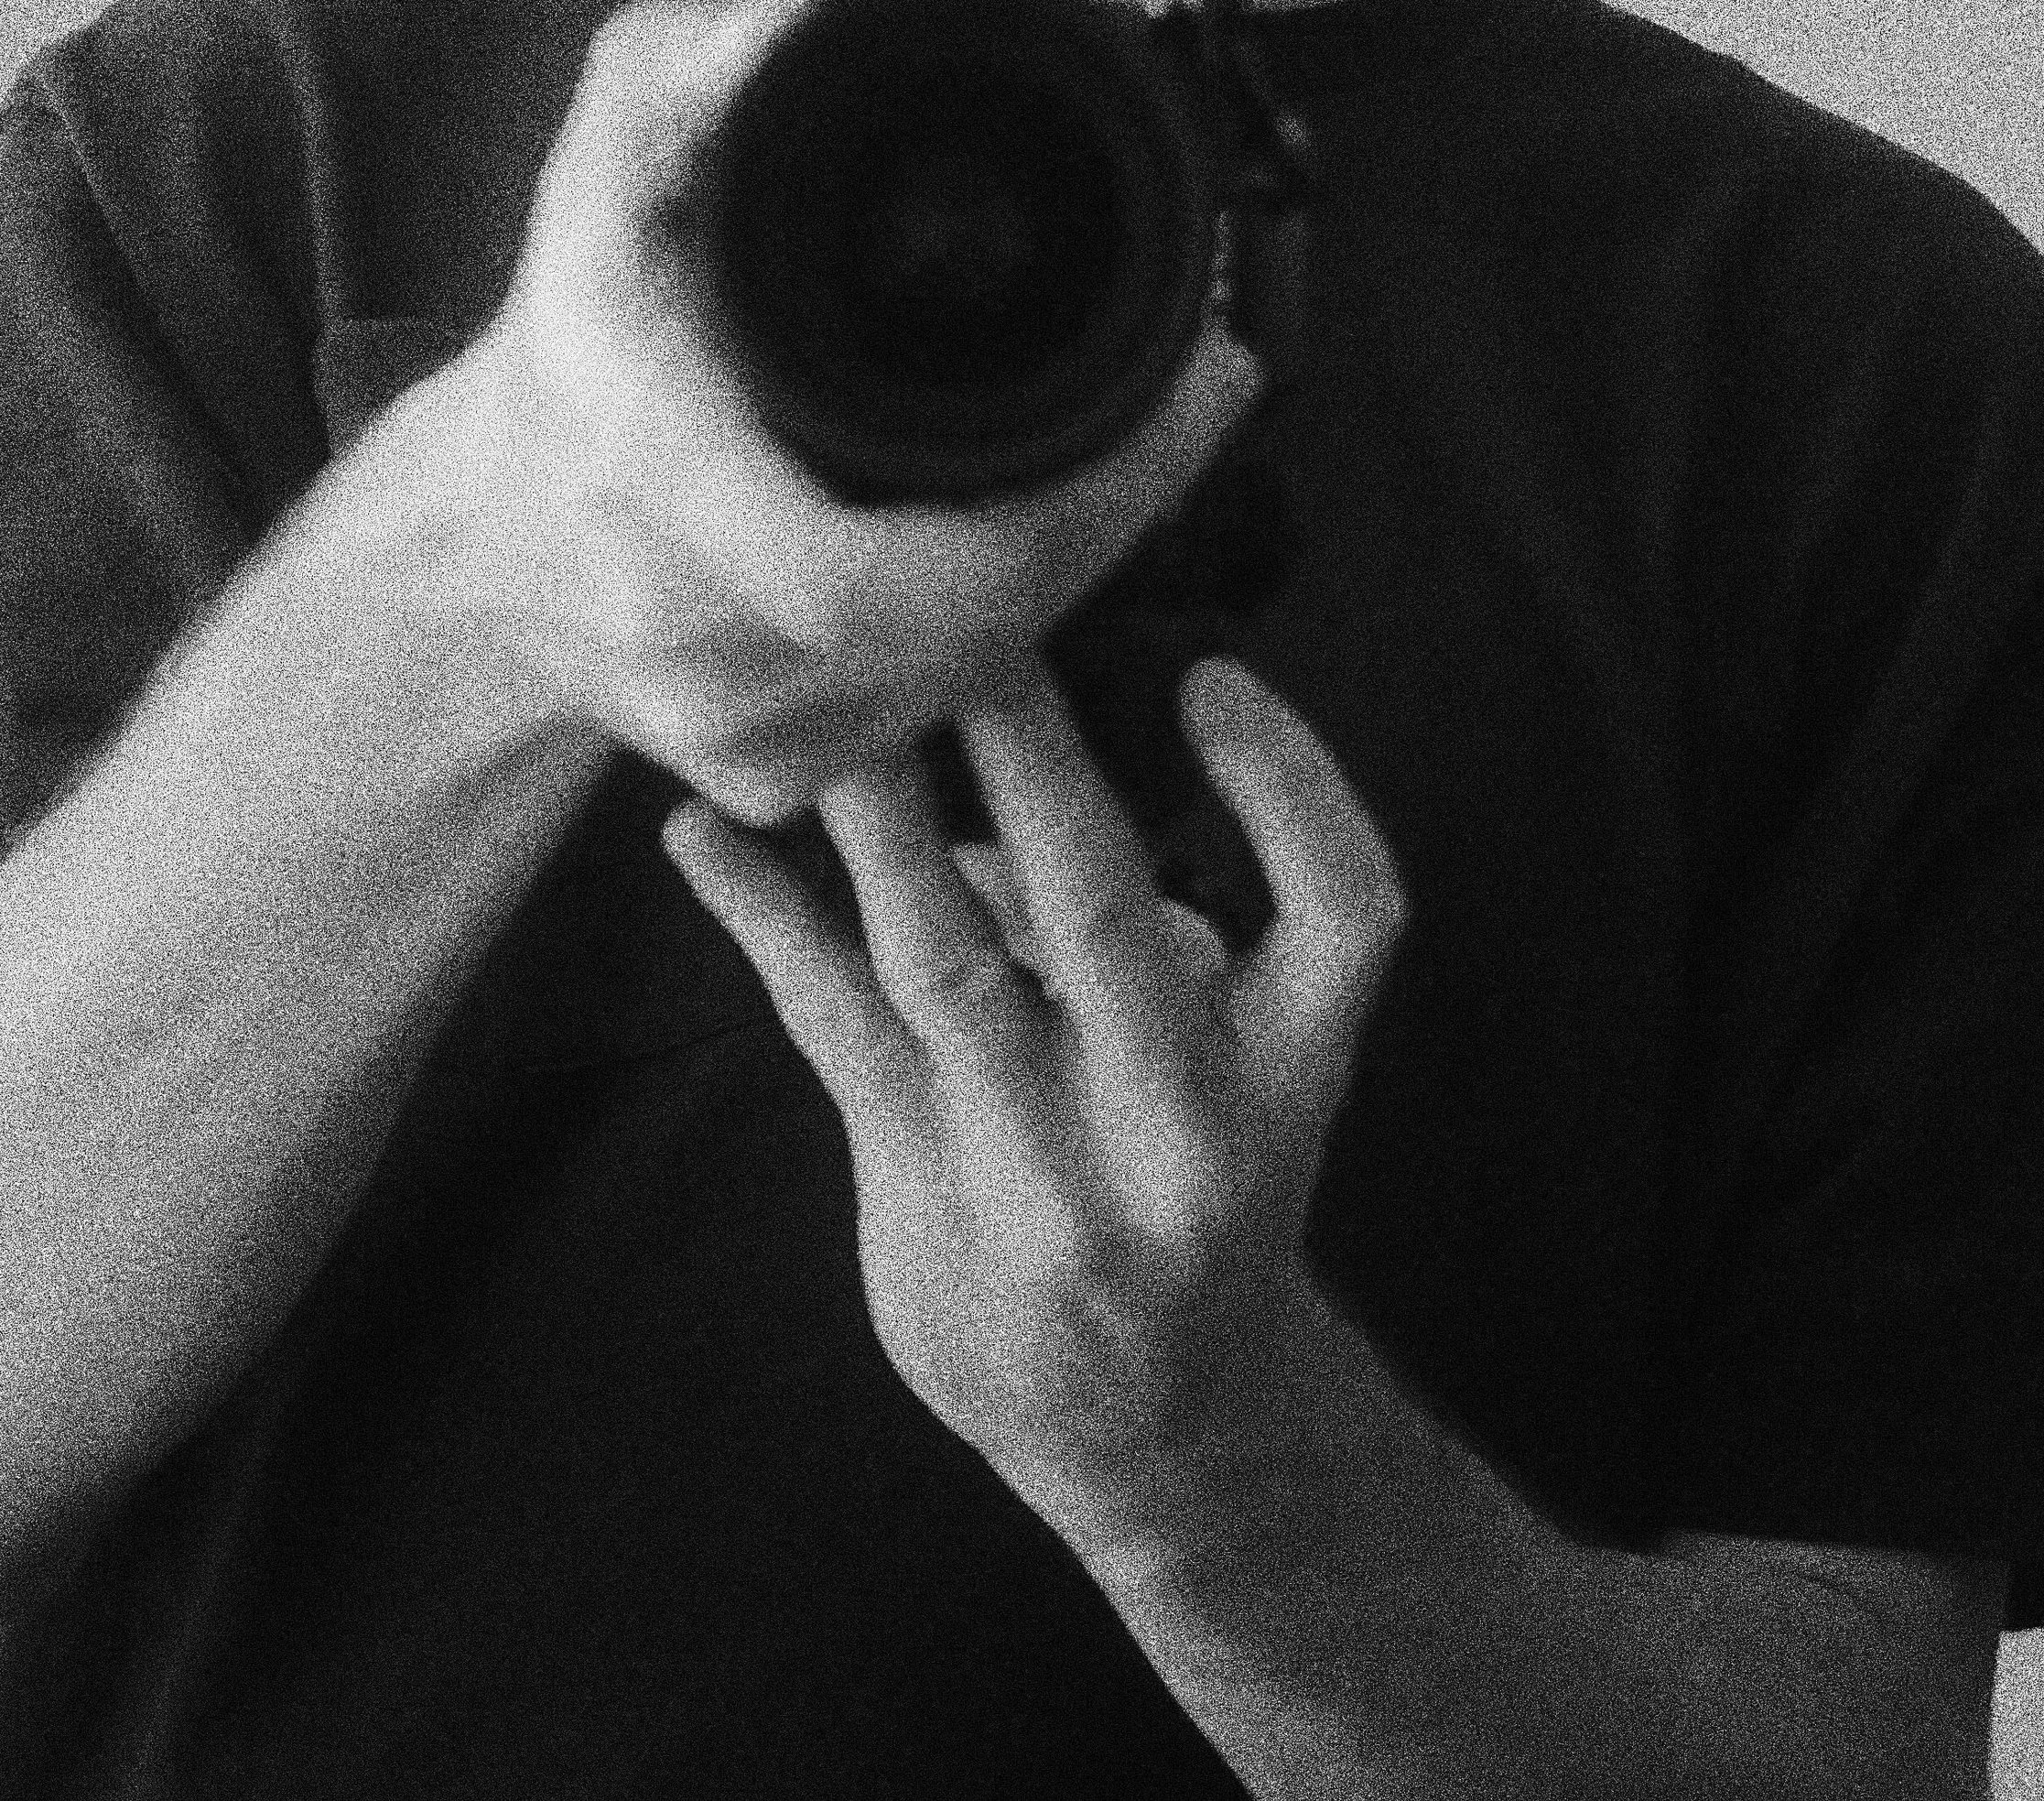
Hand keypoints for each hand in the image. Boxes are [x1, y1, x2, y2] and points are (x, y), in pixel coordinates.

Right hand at [457, 0, 1268, 820]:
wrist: (473, 540)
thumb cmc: (568, 326)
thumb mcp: (605, 157)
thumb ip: (685, 63)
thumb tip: (795, 22)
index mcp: (644, 464)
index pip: (883, 562)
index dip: (1072, 501)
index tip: (1188, 390)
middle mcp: (680, 618)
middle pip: (970, 619)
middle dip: (1116, 516)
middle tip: (1203, 406)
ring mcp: (724, 722)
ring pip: (972, 671)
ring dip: (1078, 567)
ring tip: (1148, 455)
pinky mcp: (763, 775)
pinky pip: (937, 714)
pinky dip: (1008, 632)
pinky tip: (1046, 547)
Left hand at [662, 651, 1403, 1562]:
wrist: (1155, 1421)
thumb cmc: (1193, 1173)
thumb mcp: (1231, 1057)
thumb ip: (1131, 918)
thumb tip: (974, 755)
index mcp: (1290, 1072)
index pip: (1345, 913)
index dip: (1293, 786)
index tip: (1211, 675)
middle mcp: (1174, 1123)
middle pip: (1106, 915)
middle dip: (1031, 757)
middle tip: (964, 622)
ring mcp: (1041, 1171)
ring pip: (943, 960)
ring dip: (877, 816)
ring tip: (820, 696)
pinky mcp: (923, 1194)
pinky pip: (829, 1025)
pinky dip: (764, 915)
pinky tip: (698, 832)